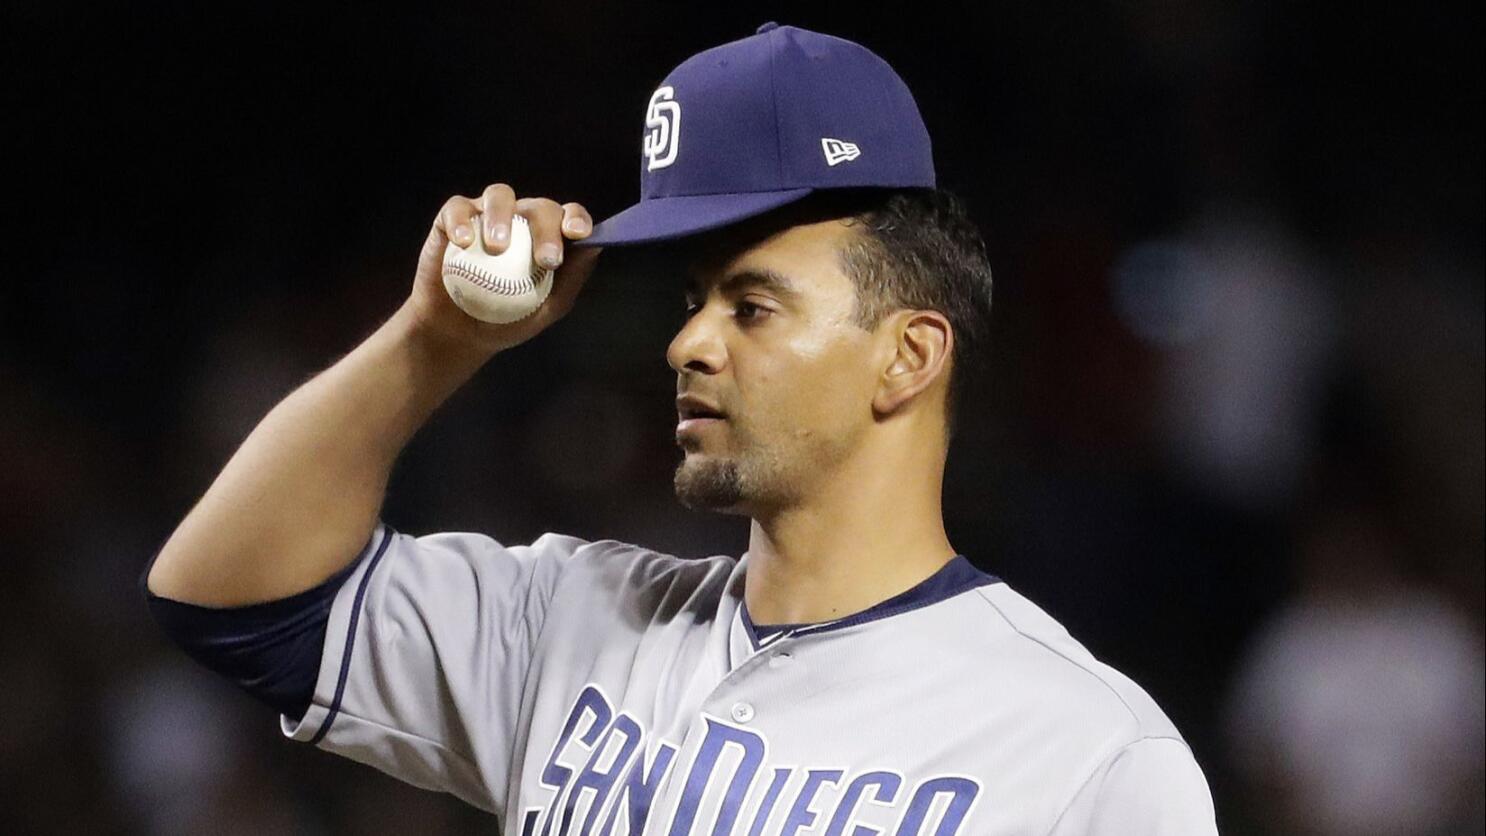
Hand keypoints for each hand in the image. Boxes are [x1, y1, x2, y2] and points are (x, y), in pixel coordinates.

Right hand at [406, 183, 601, 354]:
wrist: (458, 333)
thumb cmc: (507, 319)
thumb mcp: (546, 309)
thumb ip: (571, 278)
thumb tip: (594, 249)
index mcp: (547, 236)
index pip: (567, 215)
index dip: (576, 218)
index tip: (579, 234)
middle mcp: (520, 219)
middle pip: (538, 207)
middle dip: (546, 229)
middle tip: (546, 260)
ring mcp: (485, 216)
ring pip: (499, 196)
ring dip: (501, 216)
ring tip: (499, 247)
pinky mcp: (451, 220)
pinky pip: (456, 208)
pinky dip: (460, 221)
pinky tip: (463, 242)